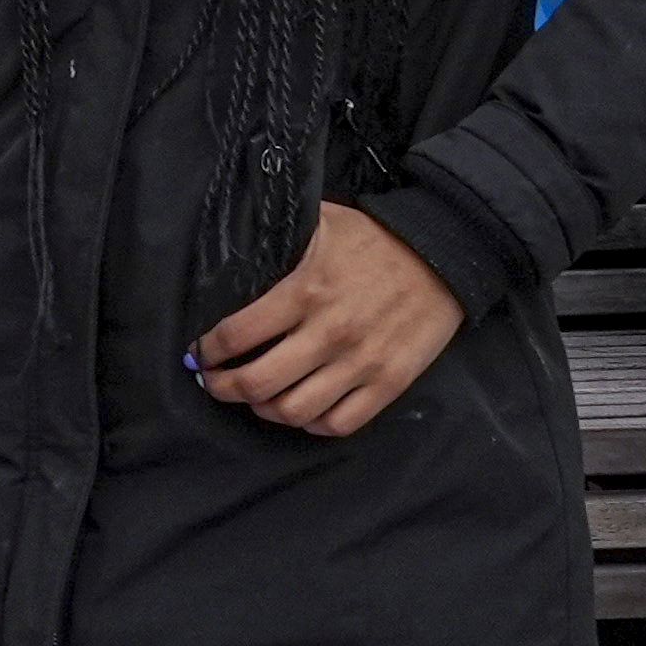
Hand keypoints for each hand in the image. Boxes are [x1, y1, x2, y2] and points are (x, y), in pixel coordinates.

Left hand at [193, 204, 464, 438]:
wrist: (446, 254)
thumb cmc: (376, 238)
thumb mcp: (321, 222)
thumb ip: (279, 235)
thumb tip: (231, 236)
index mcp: (306, 291)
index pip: (237, 335)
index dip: (208, 350)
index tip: (199, 352)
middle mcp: (330, 333)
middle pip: (257, 383)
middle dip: (222, 387)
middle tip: (213, 381)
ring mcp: (361, 363)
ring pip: (293, 411)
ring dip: (263, 409)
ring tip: (255, 397)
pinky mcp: (389, 383)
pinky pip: (339, 424)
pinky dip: (311, 424)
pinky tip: (300, 409)